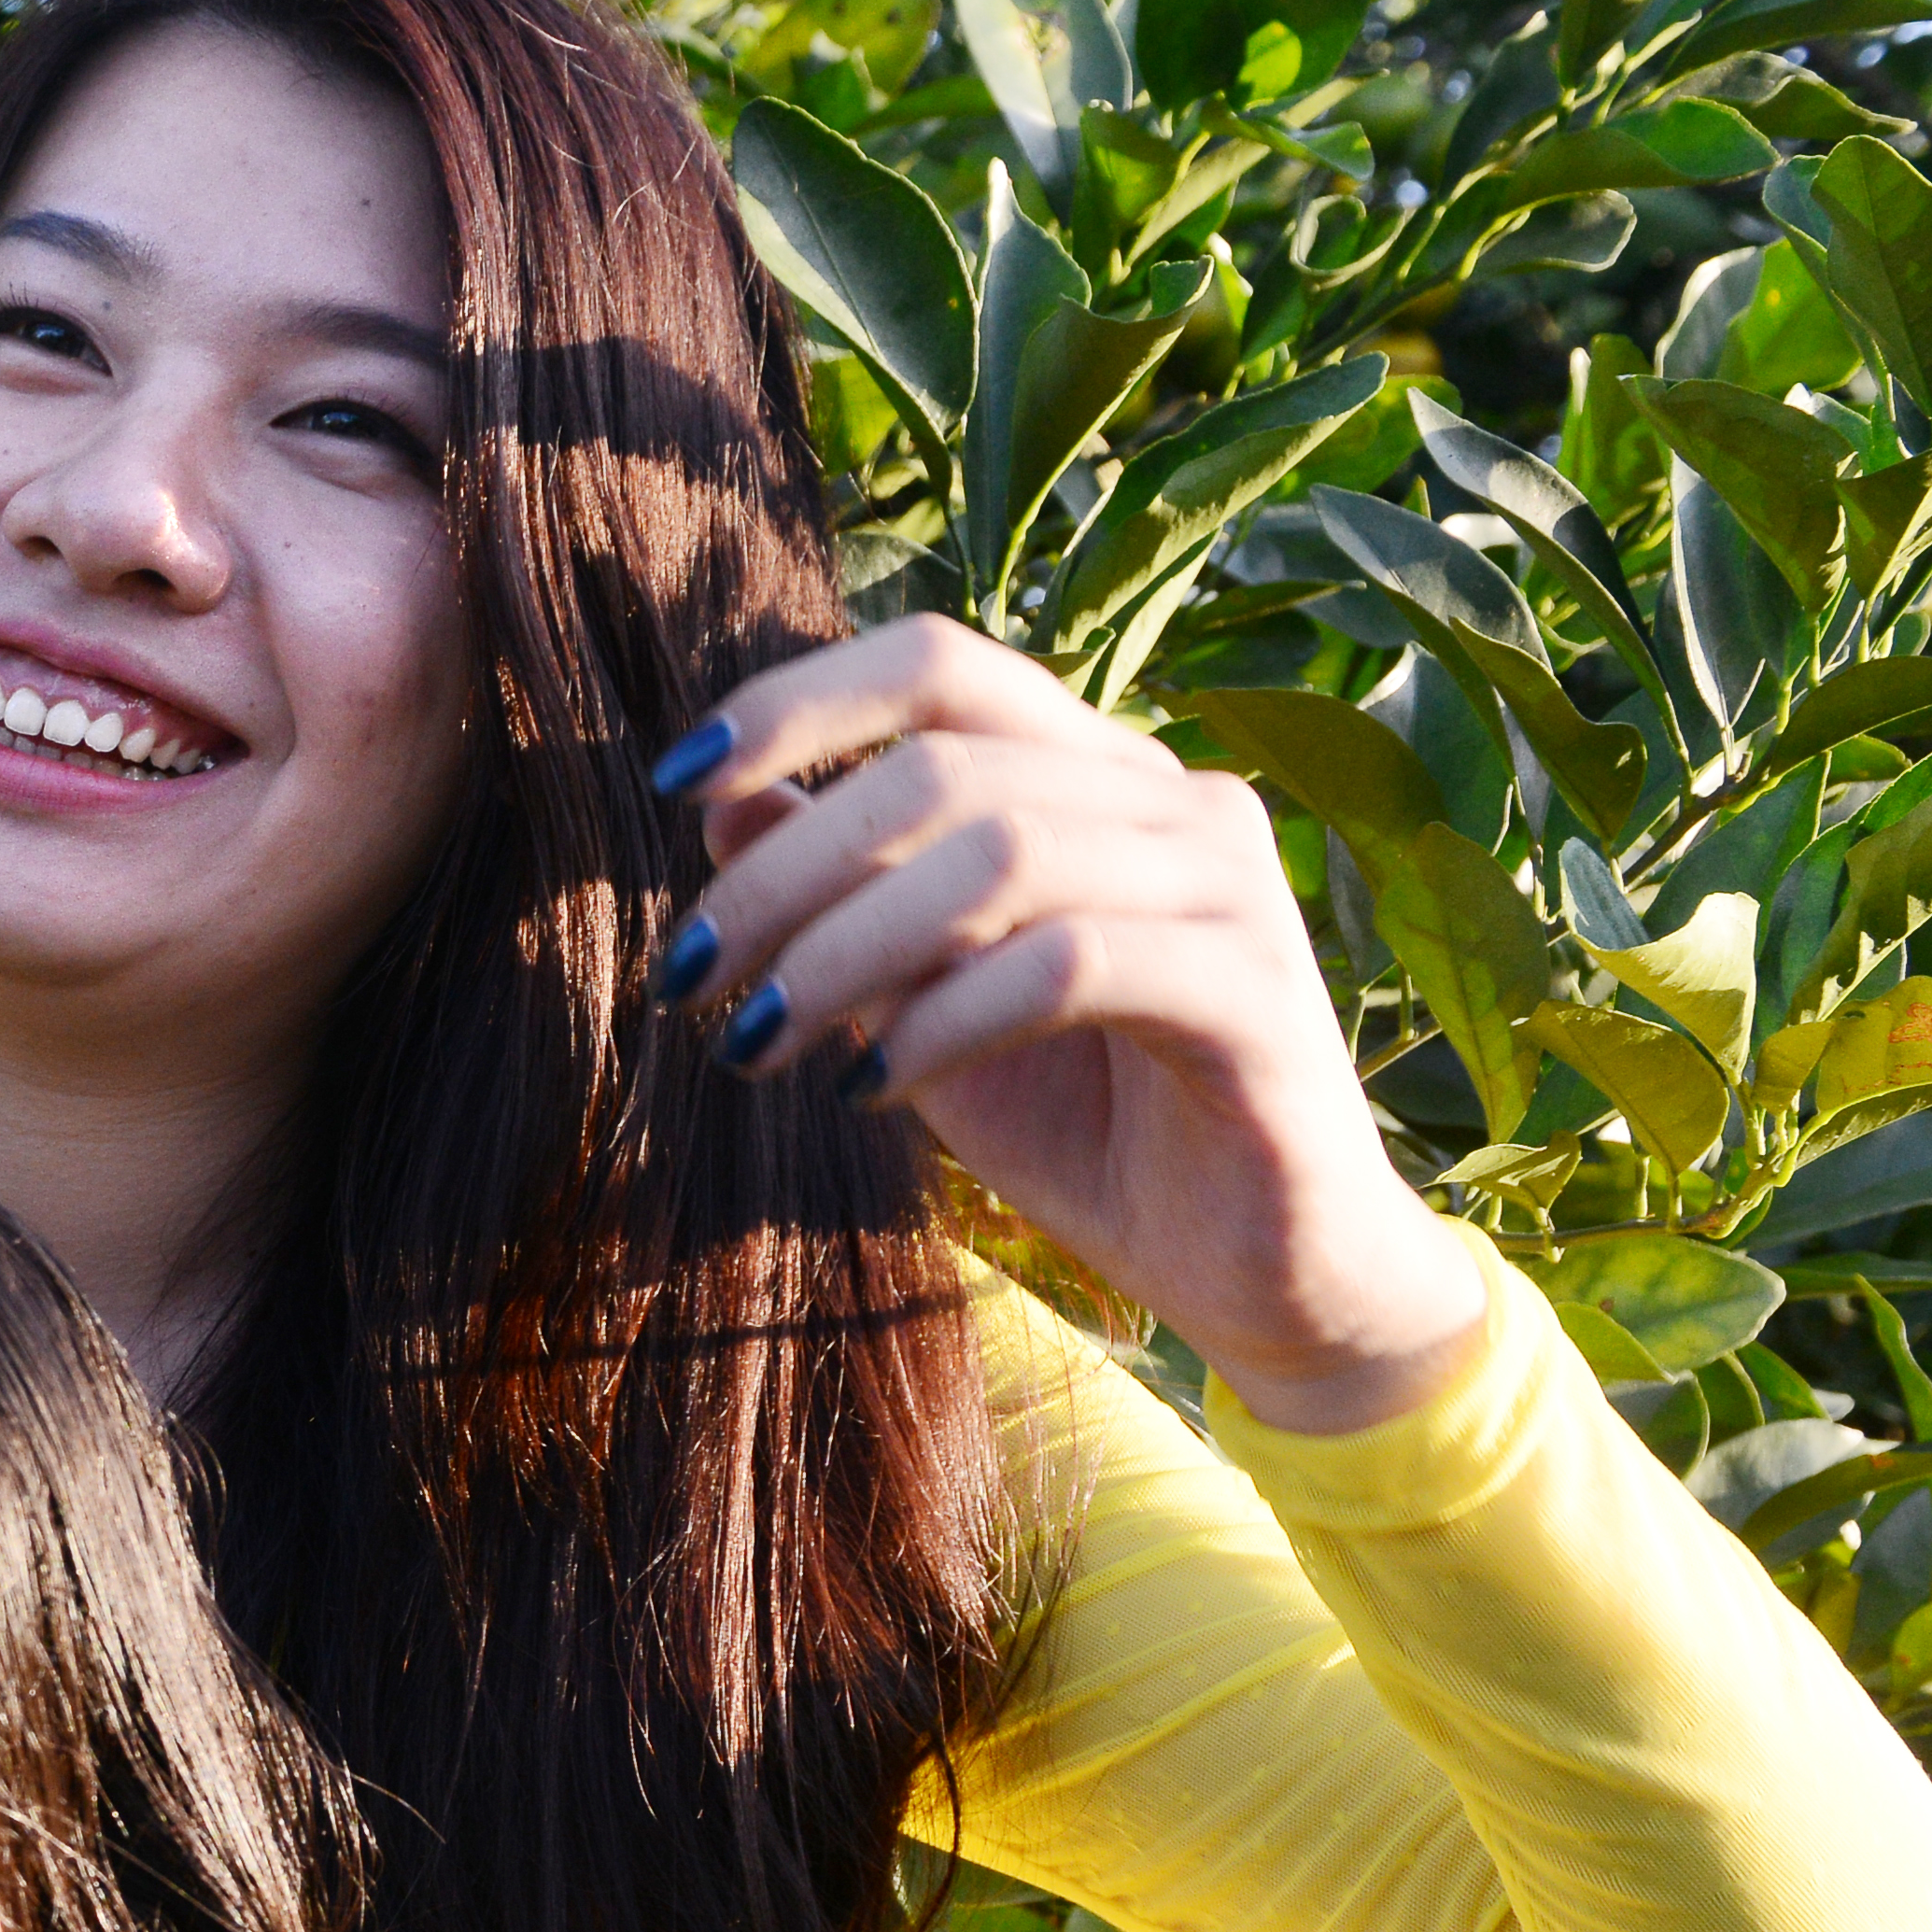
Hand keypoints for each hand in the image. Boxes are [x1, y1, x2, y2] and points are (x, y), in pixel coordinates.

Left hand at [652, 619, 1492, 1432]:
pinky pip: (1069, 963)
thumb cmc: (1088, 1127)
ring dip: (844, 950)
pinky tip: (865, 1087)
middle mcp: (1174, 801)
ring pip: (1003, 853)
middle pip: (944, 765)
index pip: (941, 662)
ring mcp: (1231, 887)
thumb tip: (720, 797)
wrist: (1258, 1270)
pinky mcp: (1258, 994)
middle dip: (786, 871)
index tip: (673, 780)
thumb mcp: (924, 1003)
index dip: (799, 700)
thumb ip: (848, 896)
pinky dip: (942, 1019)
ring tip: (753, 1041)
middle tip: (690, 975)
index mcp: (1094, 775)